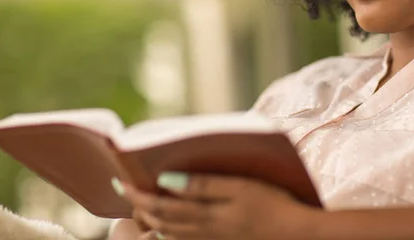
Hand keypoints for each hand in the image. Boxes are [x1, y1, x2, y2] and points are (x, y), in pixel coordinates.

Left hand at [115, 173, 317, 239]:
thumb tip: (166, 180)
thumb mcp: (240, 187)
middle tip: (125, 191)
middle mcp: (203, 229)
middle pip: (161, 221)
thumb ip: (203, 184)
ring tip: (141, 205)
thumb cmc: (271, 203)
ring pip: (170, 232)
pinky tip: (168, 225)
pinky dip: (169, 231)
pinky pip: (184, 239)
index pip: (160, 205)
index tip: (120, 182)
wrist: (293, 233)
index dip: (138, 195)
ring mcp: (211, 238)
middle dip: (139, 207)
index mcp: (205, 213)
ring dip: (151, 219)